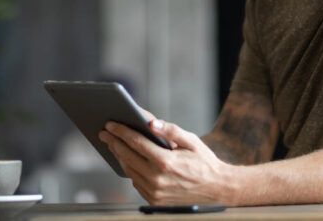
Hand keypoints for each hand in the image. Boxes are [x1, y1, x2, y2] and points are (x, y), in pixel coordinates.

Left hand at [98, 118, 234, 204]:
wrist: (218, 189)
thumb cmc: (204, 162)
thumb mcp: (191, 141)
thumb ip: (170, 130)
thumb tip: (150, 122)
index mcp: (165, 161)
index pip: (136, 142)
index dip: (121, 131)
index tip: (110, 123)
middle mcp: (157, 178)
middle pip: (127, 156)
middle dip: (114, 142)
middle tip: (104, 132)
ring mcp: (154, 192)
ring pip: (129, 170)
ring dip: (119, 156)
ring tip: (113, 144)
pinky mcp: (154, 201)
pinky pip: (137, 182)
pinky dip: (130, 169)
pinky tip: (127, 159)